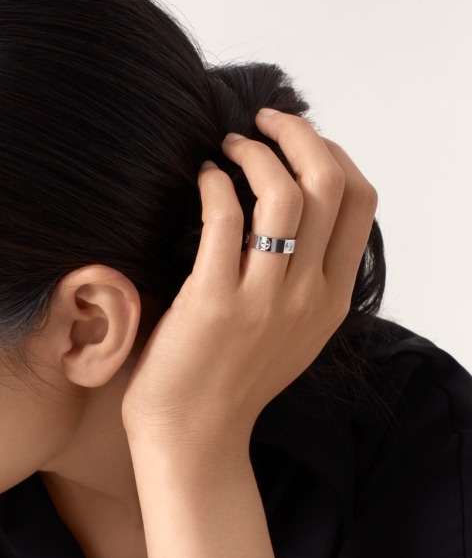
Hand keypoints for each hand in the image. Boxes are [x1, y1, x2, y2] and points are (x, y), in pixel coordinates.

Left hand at [122, 109, 376, 446]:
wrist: (195, 437)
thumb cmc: (233, 379)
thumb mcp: (291, 331)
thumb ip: (303, 278)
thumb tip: (292, 212)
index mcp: (332, 297)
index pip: (361, 201)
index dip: (334, 155)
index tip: (299, 140)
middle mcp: (309, 295)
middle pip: (329, 184)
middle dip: (299, 135)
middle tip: (265, 120)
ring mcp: (264, 299)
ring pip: (284, 195)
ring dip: (256, 153)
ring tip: (229, 145)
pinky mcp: (214, 301)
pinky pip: (225, 218)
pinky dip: (214, 183)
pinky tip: (202, 178)